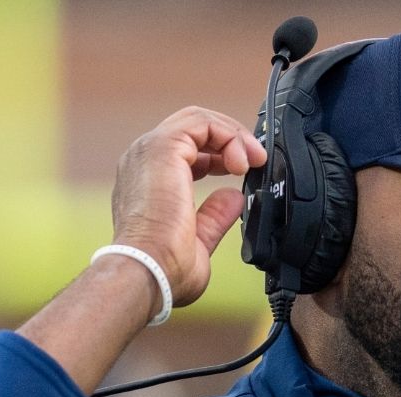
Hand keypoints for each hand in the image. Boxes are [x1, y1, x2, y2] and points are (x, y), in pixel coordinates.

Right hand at [109, 106, 266, 307]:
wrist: (149, 272)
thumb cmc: (165, 269)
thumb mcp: (199, 241)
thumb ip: (214, 216)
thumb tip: (233, 199)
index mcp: (148, 181)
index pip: (186, 150)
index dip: (220, 153)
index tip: (245, 170)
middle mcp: (144, 161)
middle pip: (193, 129)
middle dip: (231, 139)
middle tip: (257, 160)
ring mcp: (149, 151)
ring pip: (198, 120)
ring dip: (233, 135)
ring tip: (253, 159)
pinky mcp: (162, 148)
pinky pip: (201, 123)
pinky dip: (228, 135)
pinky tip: (242, 161)